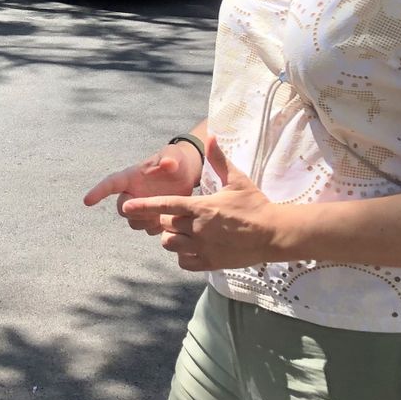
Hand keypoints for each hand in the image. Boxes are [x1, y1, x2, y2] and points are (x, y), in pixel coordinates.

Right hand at [84, 142, 202, 233]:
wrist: (186, 174)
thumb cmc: (176, 160)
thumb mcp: (174, 155)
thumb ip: (170, 158)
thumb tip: (168, 164)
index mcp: (131, 177)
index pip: (111, 183)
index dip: (98, 192)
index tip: (87, 201)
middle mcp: (133, 193)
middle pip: (123, 209)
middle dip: (134, 212)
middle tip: (153, 211)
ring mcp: (141, 206)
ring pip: (134, 222)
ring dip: (146, 223)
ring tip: (163, 215)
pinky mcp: (152, 217)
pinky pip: (148, 229)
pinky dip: (157, 228)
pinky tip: (169, 220)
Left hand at [119, 137, 279, 271]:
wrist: (273, 234)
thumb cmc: (255, 205)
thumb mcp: (237, 180)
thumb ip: (219, 160)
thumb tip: (211, 136)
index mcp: (202, 207)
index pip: (165, 206)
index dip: (144, 206)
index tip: (127, 206)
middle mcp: (198, 228)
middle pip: (165, 225)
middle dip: (168, 219)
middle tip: (182, 216)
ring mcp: (203, 248)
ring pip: (170, 244)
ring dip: (172, 238)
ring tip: (185, 232)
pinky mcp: (209, 263)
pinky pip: (183, 261)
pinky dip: (183, 255)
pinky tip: (193, 247)